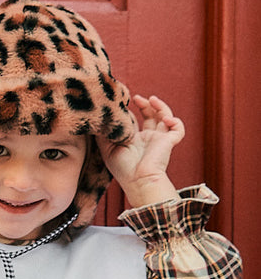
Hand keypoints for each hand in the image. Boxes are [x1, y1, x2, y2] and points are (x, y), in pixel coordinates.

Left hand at [98, 93, 182, 208]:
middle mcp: (148, 139)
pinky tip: (165, 119)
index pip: (135, 121)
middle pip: (151, 116)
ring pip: (166, 117)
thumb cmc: (122, 168)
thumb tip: (100, 117)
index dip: (131, 111)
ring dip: (161, 106)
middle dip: (146, 105)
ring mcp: (159, 140)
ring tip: (152, 99)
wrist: (138, 180)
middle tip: (136, 98)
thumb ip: (104, 132)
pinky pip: (178, 129)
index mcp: (134, 140)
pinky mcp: (169, 142)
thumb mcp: (107, 147)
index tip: (122, 103)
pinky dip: (175, 121)